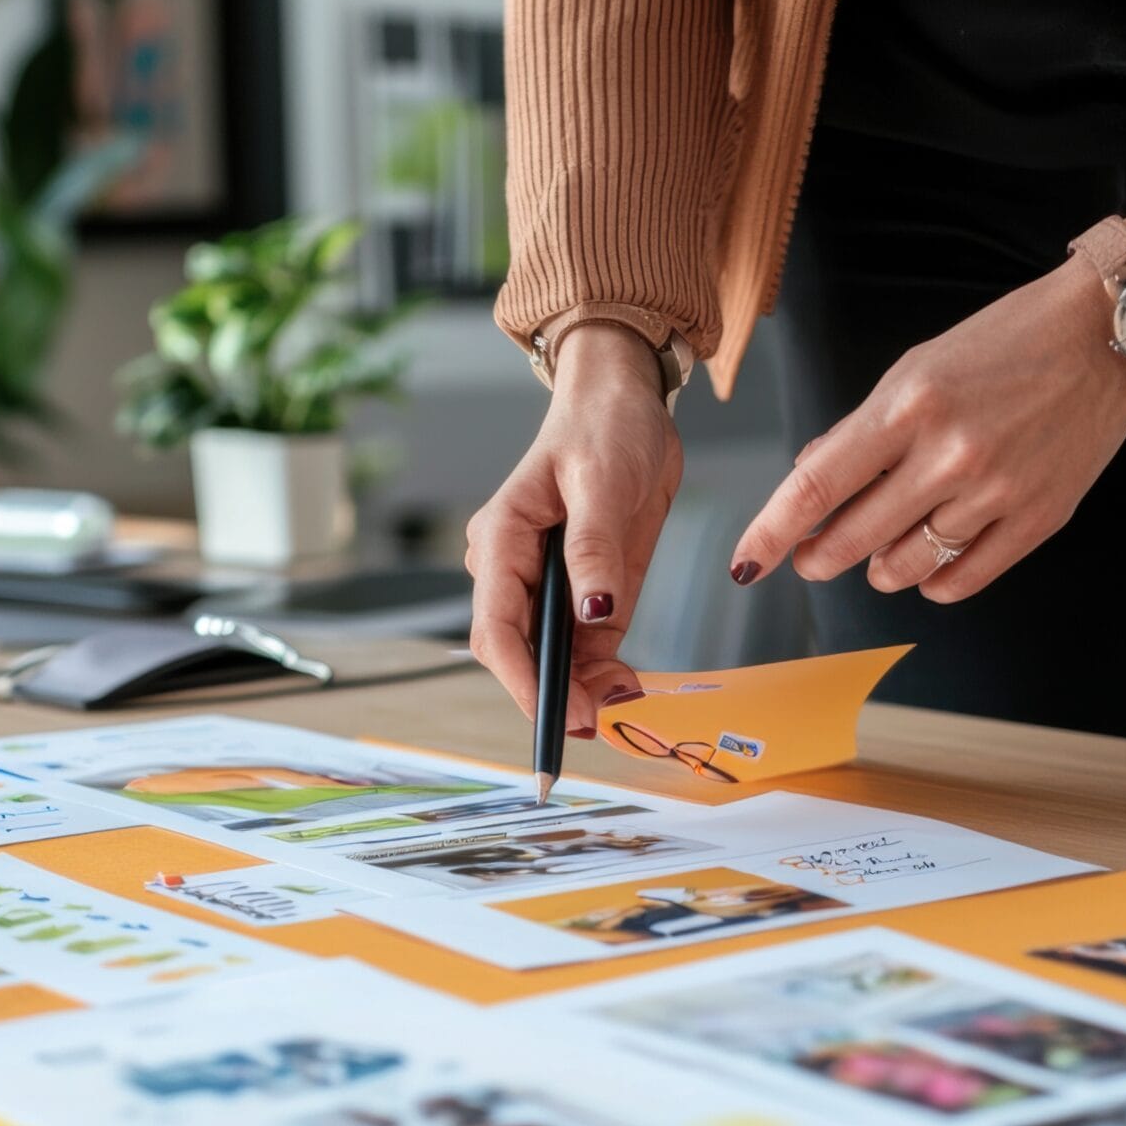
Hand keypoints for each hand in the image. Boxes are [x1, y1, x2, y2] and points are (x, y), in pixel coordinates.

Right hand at [465, 324, 680, 732]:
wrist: (628, 402)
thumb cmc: (603, 424)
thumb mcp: (603, 481)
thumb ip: (595, 549)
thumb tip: (591, 613)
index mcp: (502, 538)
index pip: (497, 626)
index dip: (522, 678)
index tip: (554, 713)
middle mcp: (516, 568)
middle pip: (520, 652)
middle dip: (554, 693)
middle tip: (598, 722)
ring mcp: (551, 584)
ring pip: (555, 658)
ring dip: (583, 689)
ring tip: (621, 704)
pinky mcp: (588, 590)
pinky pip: (587, 646)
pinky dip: (603, 673)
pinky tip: (626, 686)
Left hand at [726, 150, 1125, 602]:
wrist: (1106, 335)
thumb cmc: (1006, 342)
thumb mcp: (918, 367)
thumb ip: (863, 429)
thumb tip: (811, 481)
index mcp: (907, 406)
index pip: (816, 486)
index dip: (771, 533)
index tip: (746, 563)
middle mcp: (949, 454)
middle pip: (853, 539)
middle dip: (818, 558)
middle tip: (811, 558)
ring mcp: (997, 491)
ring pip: (906, 567)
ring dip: (878, 569)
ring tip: (878, 553)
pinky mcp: (1039, 518)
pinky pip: (963, 580)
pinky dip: (932, 584)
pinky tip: (926, 565)